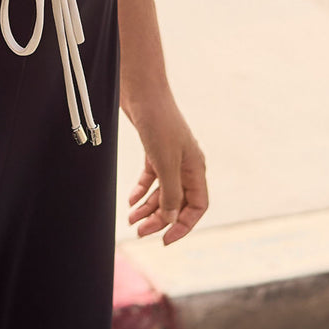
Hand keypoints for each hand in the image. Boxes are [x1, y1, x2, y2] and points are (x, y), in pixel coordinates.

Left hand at [125, 92, 207, 244]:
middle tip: (140, 232)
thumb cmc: (157, 122)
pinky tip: (130, 200)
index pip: (197, 206)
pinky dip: (141, 190)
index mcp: (196, 168)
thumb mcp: (165, 161)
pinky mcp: (153, 149)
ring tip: (131, 220)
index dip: (183, 225)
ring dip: (148, 207)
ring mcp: (170, 156)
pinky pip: (151, 177)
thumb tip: (172, 219)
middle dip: (160, 219)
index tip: (165, 239)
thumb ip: (170, 192)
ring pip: (162, 191)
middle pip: (177, 201)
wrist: (141, 89)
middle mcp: (186, 164)